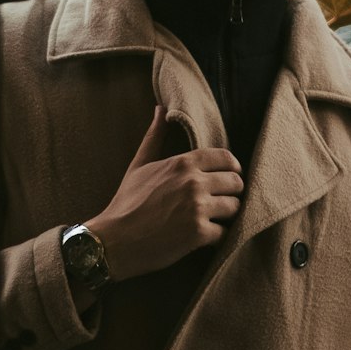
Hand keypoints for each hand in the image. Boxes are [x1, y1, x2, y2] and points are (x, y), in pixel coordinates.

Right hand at [85, 107, 242, 281]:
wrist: (114, 241)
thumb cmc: (126, 203)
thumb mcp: (139, 165)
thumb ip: (155, 136)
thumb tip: (160, 109)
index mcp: (182, 163)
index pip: (227, 158)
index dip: (232, 169)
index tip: (228, 178)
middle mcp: (194, 182)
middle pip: (236, 183)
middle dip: (231, 193)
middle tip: (220, 202)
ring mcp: (198, 208)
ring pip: (234, 207)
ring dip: (226, 215)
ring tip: (212, 219)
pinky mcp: (199, 234)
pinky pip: (224, 232)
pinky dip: (216, 236)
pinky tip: (203, 236)